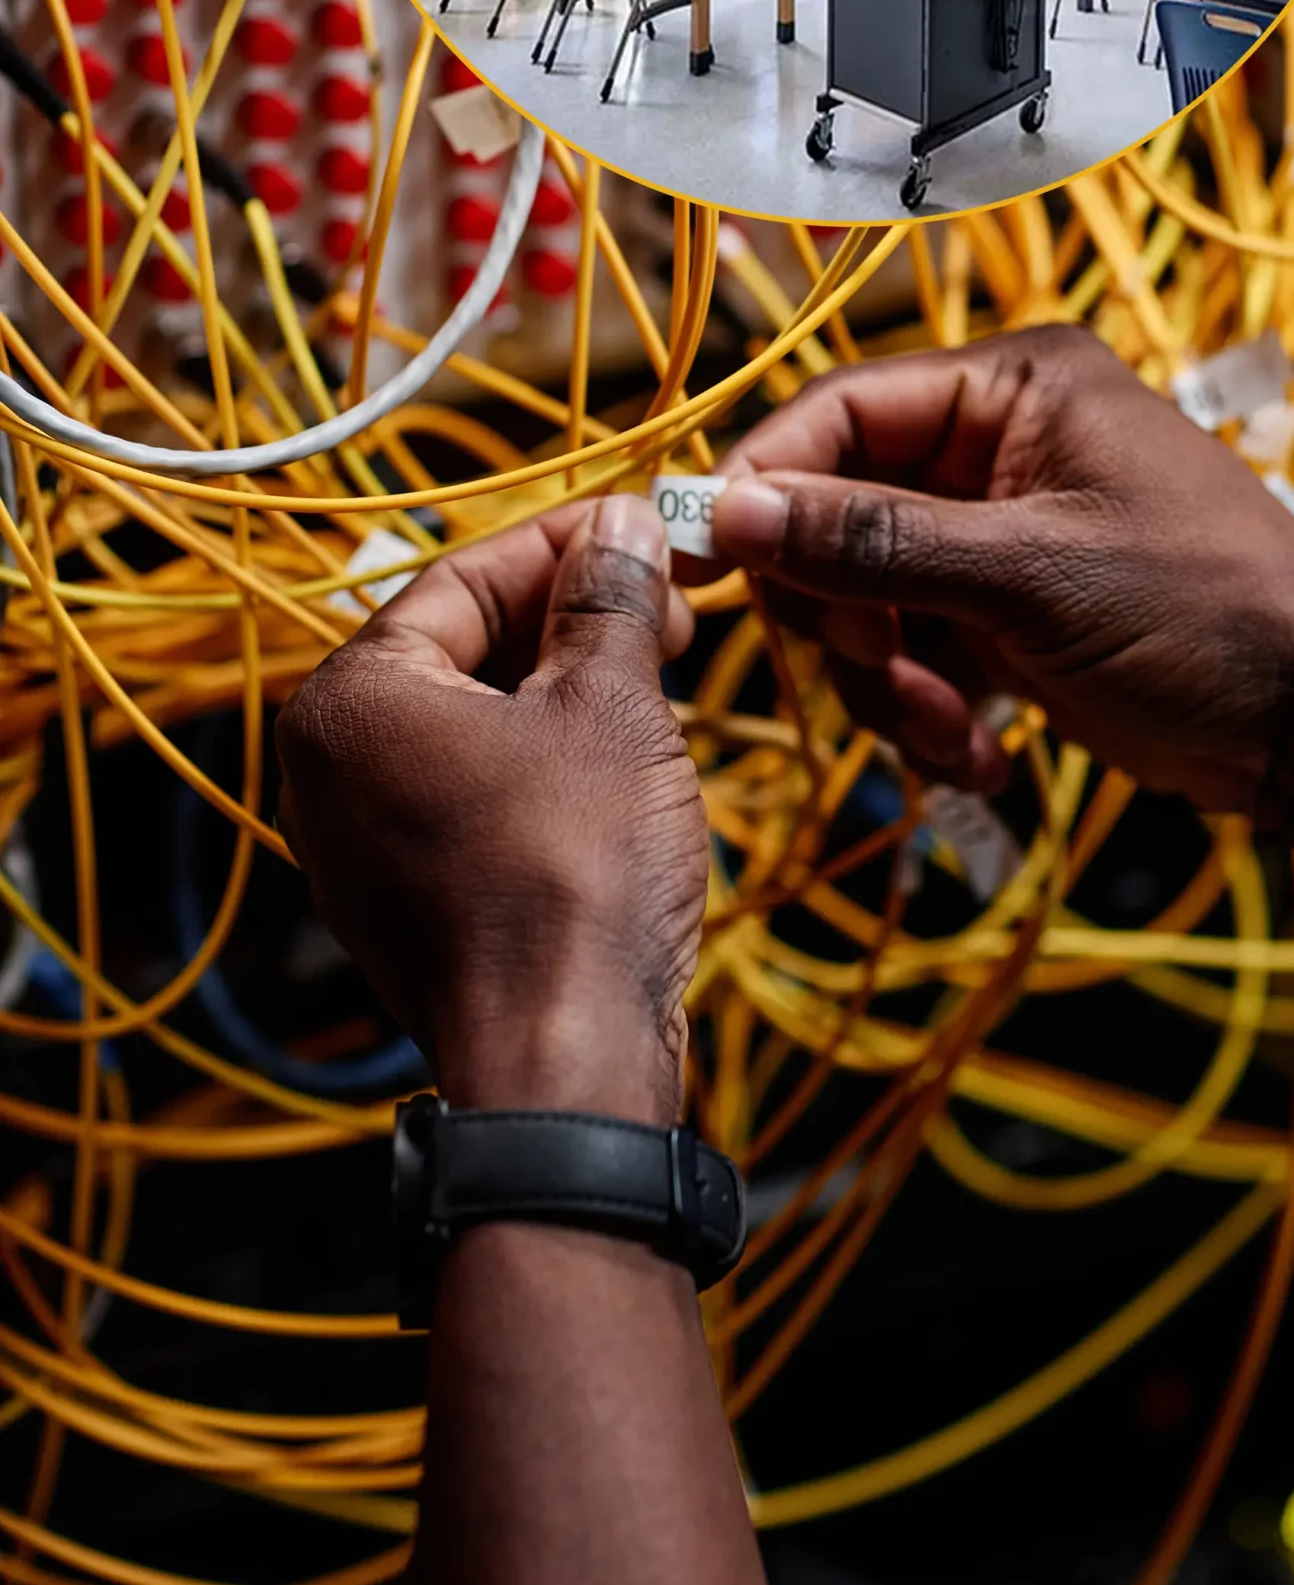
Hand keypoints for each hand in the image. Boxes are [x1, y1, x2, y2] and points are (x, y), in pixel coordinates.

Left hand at [276, 498, 703, 1121]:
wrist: (565, 1060)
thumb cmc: (573, 871)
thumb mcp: (609, 703)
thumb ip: (608, 599)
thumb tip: (624, 524)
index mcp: (351, 700)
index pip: (463, 576)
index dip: (567, 542)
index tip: (646, 525)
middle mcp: (332, 770)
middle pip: (463, 646)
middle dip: (572, 615)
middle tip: (670, 601)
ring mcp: (365, 847)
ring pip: (477, 722)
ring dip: (570, 686)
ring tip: (662, 669)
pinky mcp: (413, 905)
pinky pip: (478, 796)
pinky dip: (549, 760)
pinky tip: (628, 756)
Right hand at [705, 325, 1293, 817]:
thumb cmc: (1212, 615)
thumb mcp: (1033, 576)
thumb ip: (876, 541)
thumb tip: (733, 509)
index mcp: (1015, 386)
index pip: (839, 413)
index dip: (769, 489)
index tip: (711, 570)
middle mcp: (999, 445)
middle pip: (838, 515)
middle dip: (849, 618)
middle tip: (884, 679)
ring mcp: (1002, 534)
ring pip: (867, 599)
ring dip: (892, 682)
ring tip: (955, 735)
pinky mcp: (1011, 614)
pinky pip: (916, 652)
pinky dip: (931, 710)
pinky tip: (984, 754)